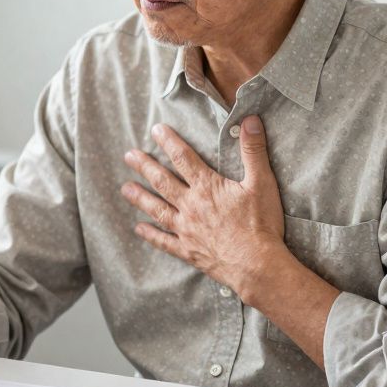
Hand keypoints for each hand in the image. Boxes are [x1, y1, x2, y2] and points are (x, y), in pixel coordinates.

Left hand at [121, 115, 287, 298]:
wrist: (257, 265)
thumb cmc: (261, 224)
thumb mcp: (262, 183)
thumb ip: (253, 151)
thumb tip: (250, 120)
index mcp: (207, 187)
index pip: (183, 158)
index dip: (169, 142)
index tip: (155, 130)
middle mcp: (191, 206)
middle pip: (162, 182)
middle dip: (145, 166)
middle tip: (128, 155)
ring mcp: (186, 230)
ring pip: (157, 209)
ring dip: (140, 198)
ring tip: (125, 188)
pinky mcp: (188, 251)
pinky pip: (164, 241)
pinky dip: (150, 235)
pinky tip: (139, 228)